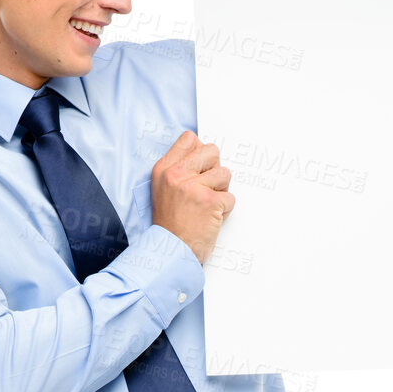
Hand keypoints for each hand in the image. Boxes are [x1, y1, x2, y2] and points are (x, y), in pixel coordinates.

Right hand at [150, 129, 234, 264]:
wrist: (170, 252)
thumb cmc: (170, 225)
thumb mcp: (163, 190)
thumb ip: (179, 169)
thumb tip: (203, 150)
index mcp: (164, 169)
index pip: (189, 139)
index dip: (201, 153)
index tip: (200, 169)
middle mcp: (177, 174)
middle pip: (212, 151)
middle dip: (214, 170)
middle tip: (206, 189)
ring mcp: (194, 187)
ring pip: (225, 174)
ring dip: (221, 191)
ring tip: (207, 206)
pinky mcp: (210, 202)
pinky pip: (230, 197)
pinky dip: (224, 210)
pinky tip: (210, 218)